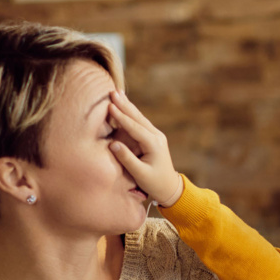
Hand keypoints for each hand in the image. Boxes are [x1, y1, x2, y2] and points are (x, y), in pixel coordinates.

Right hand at [107, 91, 183, 206]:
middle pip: (138, 118)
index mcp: (154, 144)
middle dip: (125, 105)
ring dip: (128, 106)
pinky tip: (124, 105)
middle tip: (113, 92)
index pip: (135, 127)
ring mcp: (156, 136)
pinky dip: (131, 113)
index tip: (110, 106)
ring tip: (117, 93)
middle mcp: (156, 136)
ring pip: (139, 118)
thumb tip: (113, 144)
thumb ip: (126, 159)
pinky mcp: (153, 138)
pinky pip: (140, 123)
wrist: (170, 187)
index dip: (122, 117)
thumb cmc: (154, 182)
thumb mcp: (140, 173)